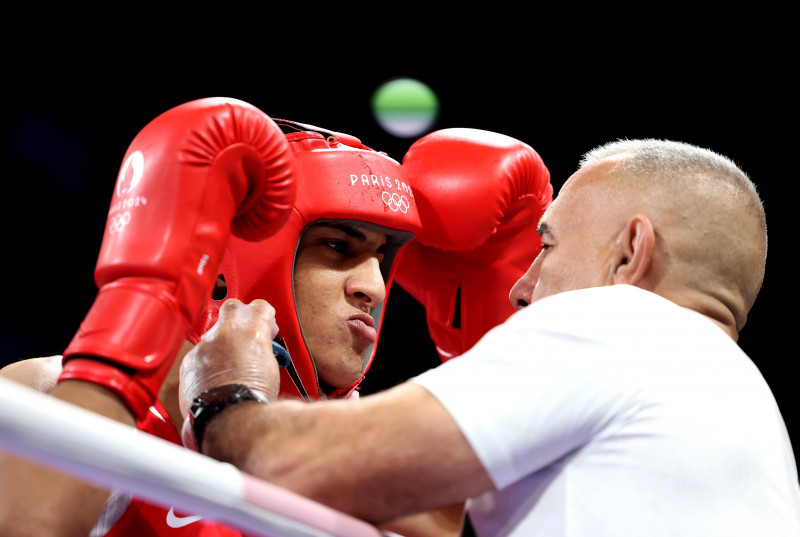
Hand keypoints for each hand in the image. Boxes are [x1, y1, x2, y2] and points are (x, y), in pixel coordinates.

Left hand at [179, 299, 281, 423]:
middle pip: (232, 307)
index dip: (266, 316)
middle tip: (248, 332)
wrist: (228, 417)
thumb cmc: (252, 397)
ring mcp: (205, 346)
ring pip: (214, 333)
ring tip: (232, 363)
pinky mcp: (190, 361)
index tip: (267, 326)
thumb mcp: (271, 367)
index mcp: (252, 331)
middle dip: (240, 316)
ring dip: (223, 343)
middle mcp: (226, 332)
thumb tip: (261, 348)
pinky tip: (216, 376)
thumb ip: (263, 349)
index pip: (260, 307)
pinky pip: (200, 353)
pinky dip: (208, 361)